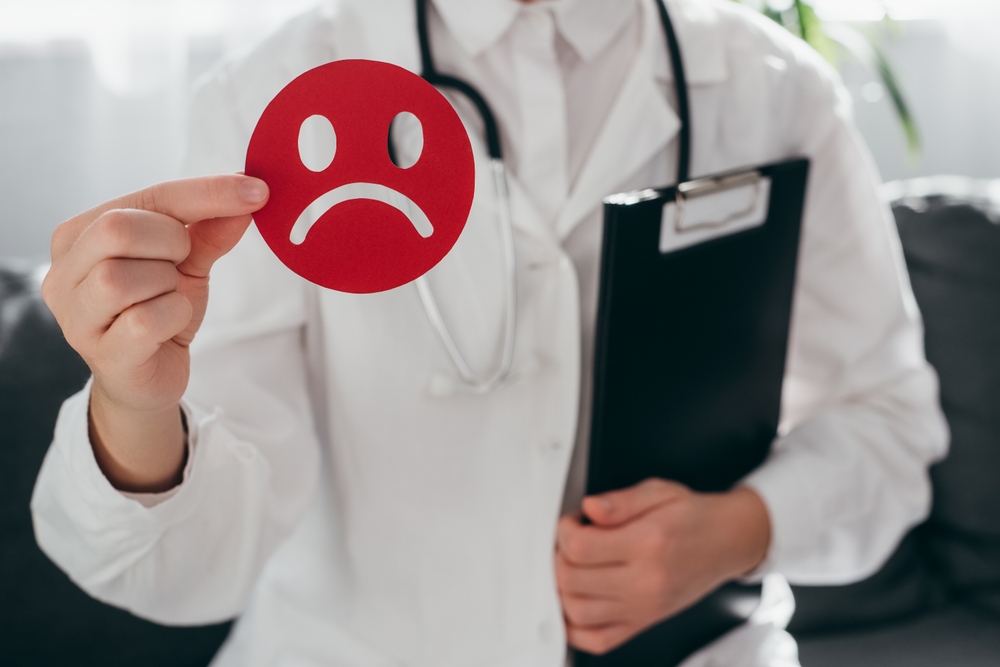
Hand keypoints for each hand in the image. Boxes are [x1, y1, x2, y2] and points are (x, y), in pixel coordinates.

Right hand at [42, 175, 268, 491]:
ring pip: (123, 278)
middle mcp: (64, 270)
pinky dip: (172, 317)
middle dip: (170, 243)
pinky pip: (144, 321)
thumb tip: (247, 193)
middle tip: (180, 265)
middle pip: (117, 229)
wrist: (151, 377)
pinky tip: (168, 326)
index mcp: (79, 234)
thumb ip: (211, 229)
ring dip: (168, 286)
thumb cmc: (159, 311)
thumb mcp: (188, 263)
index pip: (147, 196)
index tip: (257, 189)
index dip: (206, 192)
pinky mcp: (101, 352)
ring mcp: (75, 315)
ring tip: (166, 298)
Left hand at [555, 479, 769, 654]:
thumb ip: (621, 500)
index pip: (580, 547)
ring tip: (573, 567)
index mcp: (647, 544)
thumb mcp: (659, 492)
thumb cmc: (693, 517)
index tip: (573, 522)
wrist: (728, 542)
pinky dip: (575, 626)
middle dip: (559, 556)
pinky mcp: (643, 623)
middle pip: (571, 579)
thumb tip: (590, 508)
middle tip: (571, 541)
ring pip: (577, 611)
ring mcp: (644, 608)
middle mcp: (645, 582)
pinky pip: (597, 640)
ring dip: (562, 588)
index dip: (565, 530)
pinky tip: (576, 601)